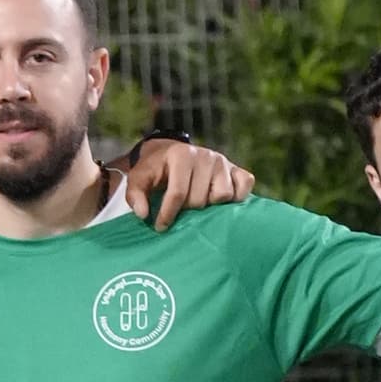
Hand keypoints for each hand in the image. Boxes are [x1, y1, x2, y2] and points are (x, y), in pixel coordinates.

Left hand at [119, 137, 254, 225]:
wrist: (171, 155)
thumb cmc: (156, 171)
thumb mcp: (139, 179)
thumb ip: (135, 195)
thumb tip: (143, 214)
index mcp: (181, 155)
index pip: (178, 193)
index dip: (168, 214)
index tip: (161, 227)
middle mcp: (206, 155)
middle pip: (201, 198)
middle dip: (188, 210)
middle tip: (181, 210)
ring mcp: (223, 161)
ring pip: (224, 195)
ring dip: (210, 205)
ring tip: (199, 204)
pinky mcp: (237, 169)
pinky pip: (245, 185)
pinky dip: (236, 196)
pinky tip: (219, 201)